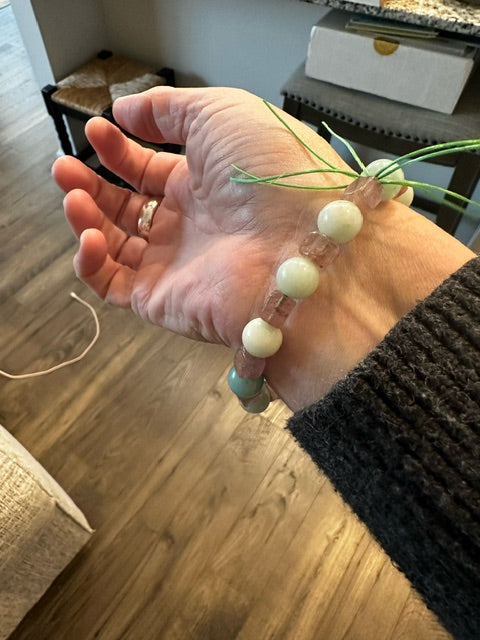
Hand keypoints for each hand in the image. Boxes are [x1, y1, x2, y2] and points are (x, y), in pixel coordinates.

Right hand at [52, 87, 473, 409]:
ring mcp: (177, 264)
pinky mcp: (163, 300)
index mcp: (207, 183)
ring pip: (115, 245)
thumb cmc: (269, 169)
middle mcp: (191, 226)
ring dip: (86, 217)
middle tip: (66, 167)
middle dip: (93, 185)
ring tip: (71, 193)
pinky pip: (114, 284)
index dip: (121, 150)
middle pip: (129, 208)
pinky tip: (89, 233)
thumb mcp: (222, 113)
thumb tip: (125, 111)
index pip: (151, 170)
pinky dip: (91, 261)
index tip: (97, 128)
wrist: (301, 245)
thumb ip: (170, 110)